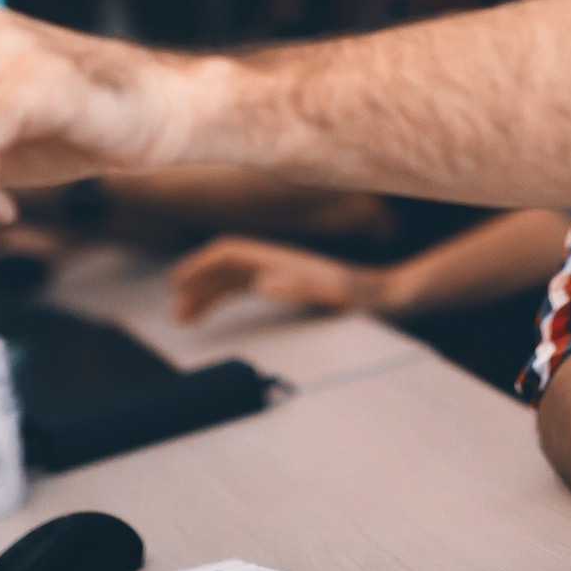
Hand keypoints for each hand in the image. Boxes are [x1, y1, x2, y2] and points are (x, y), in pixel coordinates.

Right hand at [171, 236, 386, 322]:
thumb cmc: (367, 298)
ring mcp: (287, 271)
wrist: (394, 297)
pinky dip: (228, 295)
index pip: (233, 252)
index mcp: (285, 260)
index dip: (203, 264)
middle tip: (177, 315)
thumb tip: (261, 280)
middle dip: (198, 283)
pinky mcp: (294, 285)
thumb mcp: (338, 295)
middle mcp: (282, 261)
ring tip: (186, 318)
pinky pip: (249, 285)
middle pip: (228, 263)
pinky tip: (221, 312)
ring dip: (208, 291)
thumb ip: (302, 287)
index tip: (178, 283)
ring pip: (235, 275)